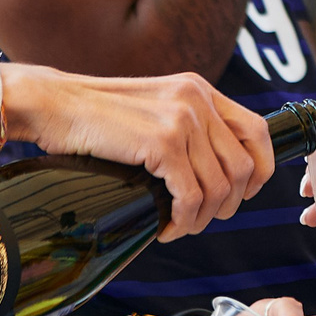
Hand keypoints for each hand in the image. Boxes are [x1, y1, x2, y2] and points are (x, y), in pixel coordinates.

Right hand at [5, 64, 275, 238]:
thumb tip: (212, 171)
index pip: (258, 132)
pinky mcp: (161, 143)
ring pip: (219, 187)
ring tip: (178, 226)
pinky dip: (183, 220)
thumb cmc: (98, 116)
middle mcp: (198, 99)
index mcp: (201, 89)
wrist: (55, 104)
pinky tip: (165, 226)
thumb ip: (186, 125)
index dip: (260, 170)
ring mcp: (182, 119)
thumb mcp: (155, 108)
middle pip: (244, 167)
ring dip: (202, 218)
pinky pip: (191, 195)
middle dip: (227, 205)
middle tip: (198, 219)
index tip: (241, 195)